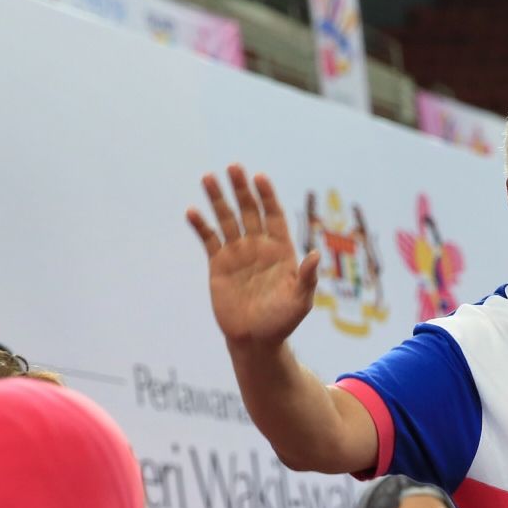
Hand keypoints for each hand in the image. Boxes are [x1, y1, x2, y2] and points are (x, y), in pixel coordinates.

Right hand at [186, 164, 320, 349]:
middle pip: (249, 211)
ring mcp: (237, 253)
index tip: (260, 178)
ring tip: (208, 178)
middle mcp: (258, 246)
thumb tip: (314, 256)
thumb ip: (306, 278)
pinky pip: (209, 240)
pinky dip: (201, 225)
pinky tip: (192, 211)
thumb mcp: (300, 301)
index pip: (274, 215)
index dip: (267, 197)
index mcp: (280, 250)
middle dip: (242, 189)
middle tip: (233, 167)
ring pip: (227, 219)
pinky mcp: (219, 264)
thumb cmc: (282, 321)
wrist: (255, 340)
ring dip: (218, 199)